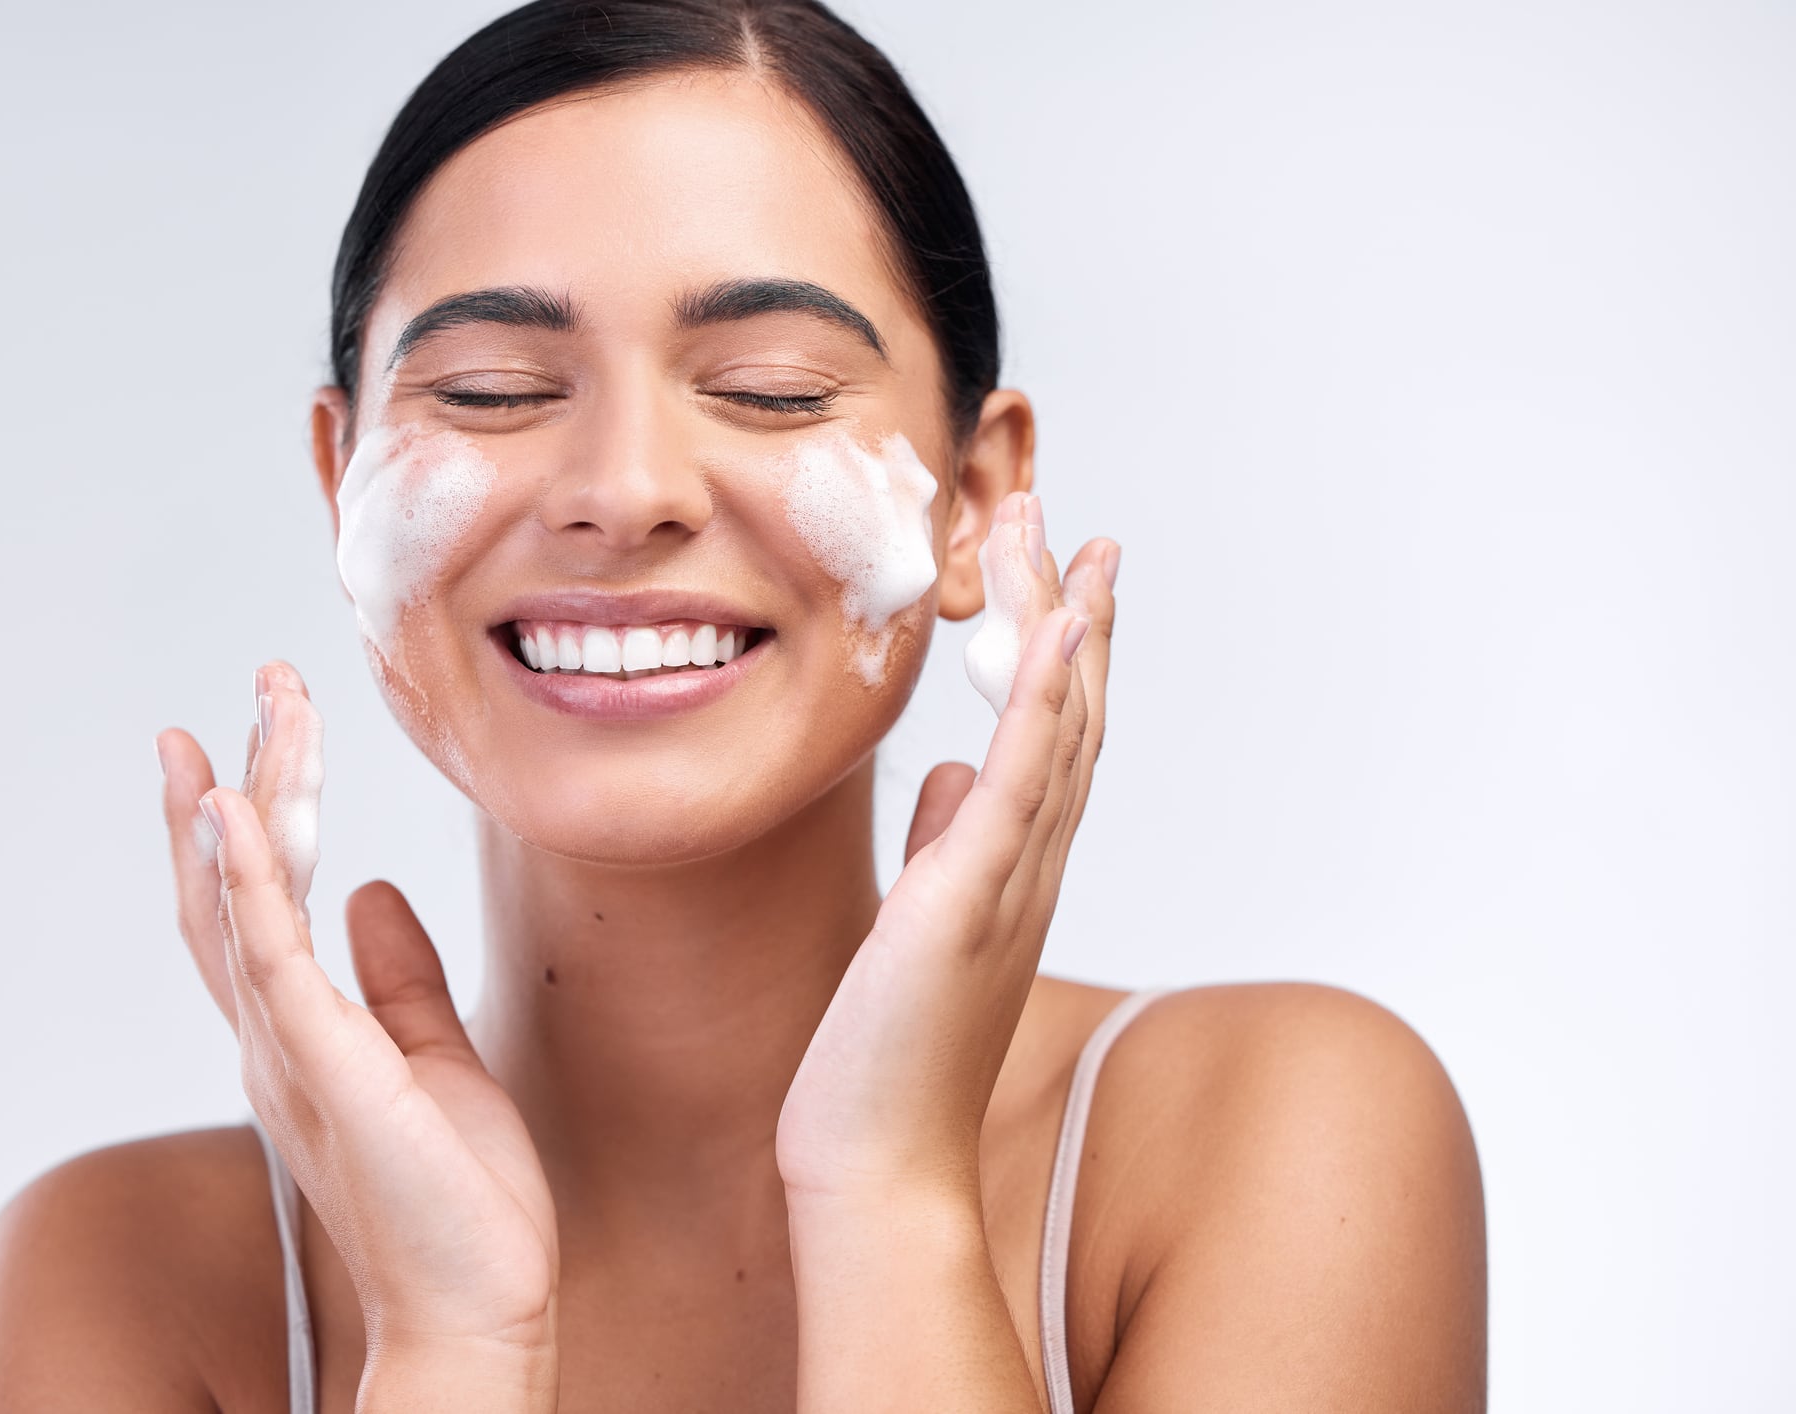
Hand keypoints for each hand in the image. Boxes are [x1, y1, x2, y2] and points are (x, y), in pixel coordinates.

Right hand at [155, 663, 558, 1404]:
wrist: (480, 1304)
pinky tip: (234, 814)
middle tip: (264, 681)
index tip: (238, 734)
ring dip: (247, 800)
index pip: (251, 903)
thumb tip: (375, 893)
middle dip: (244, 778)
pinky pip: (273, 958)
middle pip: (233, 884)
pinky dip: (247, 881)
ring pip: (243, 901)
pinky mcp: (324, 1069)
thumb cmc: (459, 1198)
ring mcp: (289, 1052)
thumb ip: (398, 975)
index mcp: (301, 1032)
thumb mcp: (434, 1055)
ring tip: (249, 714)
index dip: (240, 816)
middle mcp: (275, 1036)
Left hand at [777, 495, 1118, 1202]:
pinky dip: (1043, 701)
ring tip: (1070, 541)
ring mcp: (1009, 878)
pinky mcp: (969, 896)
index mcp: (1011, 868)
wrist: (878, 1159)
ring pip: (1055, 729)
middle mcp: (1029, 865)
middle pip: (1069, 714)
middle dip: (1074, 613)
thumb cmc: (888, 1054)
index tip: (1069, 573)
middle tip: (1080, 526)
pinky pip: (1020, 780)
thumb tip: (950, 773)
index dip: (1068, 652)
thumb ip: (947, 842)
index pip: (1052, 737)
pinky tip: (1054, 629)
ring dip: (1065, 628)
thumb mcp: (916, 922)